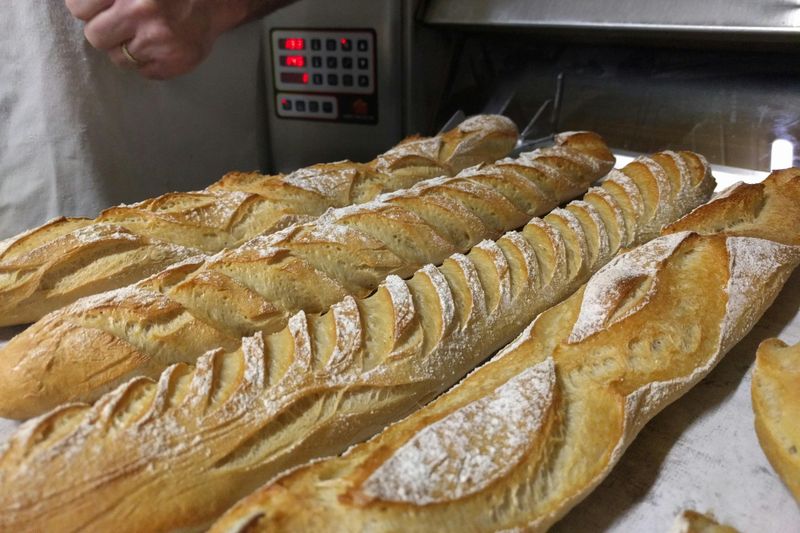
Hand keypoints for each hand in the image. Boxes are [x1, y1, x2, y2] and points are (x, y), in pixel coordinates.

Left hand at [64, 0, 247, 78]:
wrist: (215, 3)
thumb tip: (79, 8)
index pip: (79, 8)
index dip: (87, 9)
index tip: (98, 9)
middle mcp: (142, 11)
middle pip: (95, 37)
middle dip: (105, 32)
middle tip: (122, 24)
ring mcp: (158, 41)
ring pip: (118, 58)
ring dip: (127, 49)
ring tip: (145, 35)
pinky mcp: (172, 63)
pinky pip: (143, 72)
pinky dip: (149, 62)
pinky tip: (161, 47)